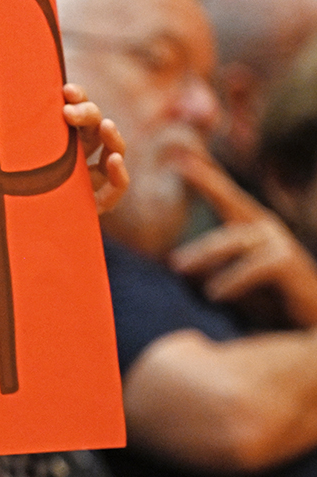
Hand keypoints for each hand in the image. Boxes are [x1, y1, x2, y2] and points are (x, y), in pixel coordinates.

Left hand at [62, 83, 128, 214]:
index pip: (75, 112)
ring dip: (111, 136)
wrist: (0, 233)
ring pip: (112, 150)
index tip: (66, 90)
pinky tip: (114, 160)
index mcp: (55, 142)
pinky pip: (116, 189)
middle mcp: (74, 158)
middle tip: (68, 112)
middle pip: (93, 127)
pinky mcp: (93, 204)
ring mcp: (87, 180)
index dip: (78, 98)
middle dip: (87, 113)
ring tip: (106, 125)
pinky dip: (119, 174)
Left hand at [171, 157, 316, 328]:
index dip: (204, 174)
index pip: (224, 195)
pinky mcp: (289, 264)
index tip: (178, 154)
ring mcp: (280, 243)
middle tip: (178, 167)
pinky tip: (213, 294)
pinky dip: (233, 279)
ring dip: (204, 254)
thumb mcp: (232, 277)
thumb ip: (211, 264)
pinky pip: (257, 265)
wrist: (307, 323)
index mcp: (250, 228)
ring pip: (236, 240)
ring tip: (177, 268)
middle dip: (207, 181)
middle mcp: (266, 228)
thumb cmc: (267, 300)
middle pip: (231, 201)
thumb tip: (172, 262)